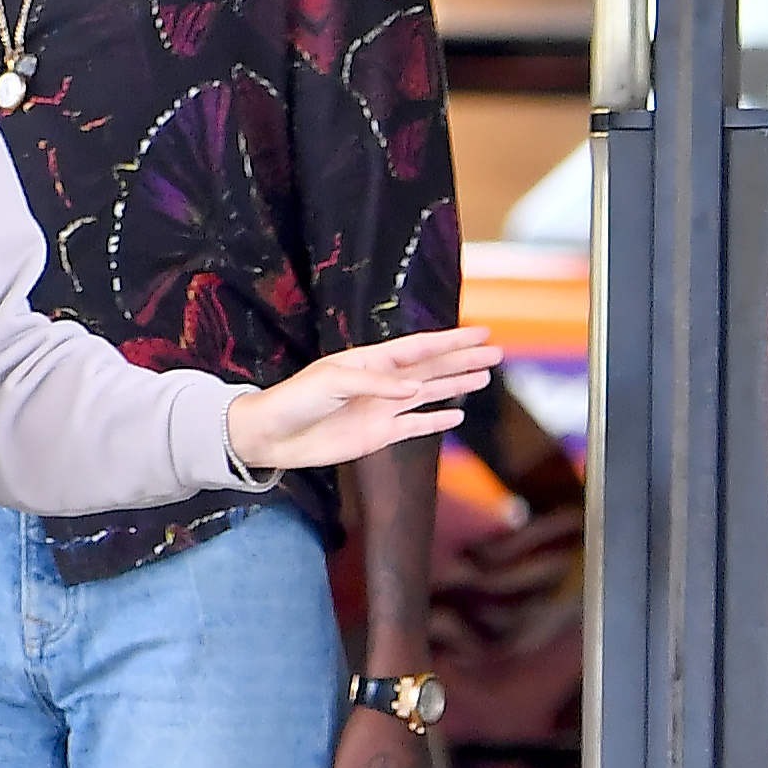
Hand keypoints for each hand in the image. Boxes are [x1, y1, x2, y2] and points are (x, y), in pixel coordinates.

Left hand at [227, 327, 498, 474]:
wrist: (272, 435)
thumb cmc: (296, 399)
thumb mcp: (332, 382)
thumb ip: (375, 384)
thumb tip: (413, 391)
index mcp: (370, 361)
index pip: (419, 348)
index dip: (451, 341)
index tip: (480, 332)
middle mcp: (381, 382)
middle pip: (431, 369)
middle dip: (463, 360)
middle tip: (496, 353)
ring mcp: (381, 409)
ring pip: (428, 394)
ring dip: (455, 385)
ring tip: (483, 377)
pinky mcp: (377, 435)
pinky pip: (414, 426)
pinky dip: (435, 421)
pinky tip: (457, 415)